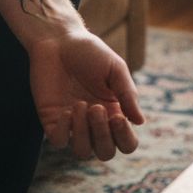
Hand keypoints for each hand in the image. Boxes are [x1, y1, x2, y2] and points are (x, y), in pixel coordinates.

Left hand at [29, 30, 145, 160]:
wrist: (58, 40)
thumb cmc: (89, 52)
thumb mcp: (115, 69)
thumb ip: (127, 94)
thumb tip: (140, 122)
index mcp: (114, 112)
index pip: (125, 143)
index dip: (125, 138)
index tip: (118, 117)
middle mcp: (94, 123)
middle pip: (105, 152)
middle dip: (103, 135)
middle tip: (96, 108)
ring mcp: (73, 123)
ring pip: (83, 152)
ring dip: (83, 132)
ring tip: (80, 105)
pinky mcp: (52, 120)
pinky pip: (59, 141)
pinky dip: (65, 130)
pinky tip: (66, 110)